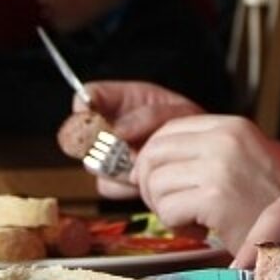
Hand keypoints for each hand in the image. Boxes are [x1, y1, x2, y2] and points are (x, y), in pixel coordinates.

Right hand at [76, 81, 204, 201]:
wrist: (198, 154)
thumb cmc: (187, 127)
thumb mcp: (175, 113)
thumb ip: (147, 117)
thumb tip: (116, 132)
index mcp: (120, 100)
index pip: (88, 94)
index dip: (85, 103)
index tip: (92, 113)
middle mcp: (107, 127)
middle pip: (80, 134)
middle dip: (105, 142)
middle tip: (126, 143)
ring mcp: (107, 153)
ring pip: (93, 163)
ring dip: (120, 164)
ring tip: (145, 160)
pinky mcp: (114, 180)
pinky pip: (106, 185)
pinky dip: (126, 184)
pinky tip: (143, 177)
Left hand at [131, 115, 279, 250]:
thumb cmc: (266, 205)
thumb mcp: (236, 163)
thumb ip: (197, 156)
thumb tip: (136, 166)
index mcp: (232, 126)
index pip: (167, 130)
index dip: (151, 157)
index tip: (152, 180)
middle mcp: (226, 139)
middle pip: (153, 153)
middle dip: (149, 184)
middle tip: (169, 206)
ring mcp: (221, 166)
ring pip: (155, 183)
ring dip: (164, 208)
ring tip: (193, 219)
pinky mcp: (216, 198)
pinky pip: (167, 210)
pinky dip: (176, 226)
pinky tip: (201, 230)